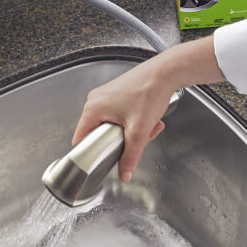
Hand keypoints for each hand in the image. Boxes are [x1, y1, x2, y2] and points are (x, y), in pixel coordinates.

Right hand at [73, 63, 176, 182]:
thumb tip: (124, 173)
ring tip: (147, 126)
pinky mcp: (117, 94)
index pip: (81, 139)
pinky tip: (147, 118)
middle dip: (121, 140)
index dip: (92, 152)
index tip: (104, 157)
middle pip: (100, 134)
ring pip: (113, 125)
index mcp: (93, 108)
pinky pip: (119, 116)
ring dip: (131, 131)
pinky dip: (134, 121)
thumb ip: (130, 157)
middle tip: (138, 138)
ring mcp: (106, 96)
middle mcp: (96, 100)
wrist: (166, 72)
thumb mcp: (138, 132)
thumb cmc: (149, 91)